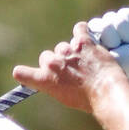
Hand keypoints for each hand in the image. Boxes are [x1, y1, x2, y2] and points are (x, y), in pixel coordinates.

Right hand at [12, 23, 128, 111]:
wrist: (107, 92)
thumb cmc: (88, 100)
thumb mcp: (65, 98)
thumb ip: (55, 85)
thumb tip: (56, 79)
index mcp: (45, 79)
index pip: (21, 73)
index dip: (23, 73)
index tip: (24, 73)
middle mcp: (53, 63)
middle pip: (47, 56)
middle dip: (56, 62)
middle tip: (70, 72)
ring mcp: (67, 51)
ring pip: (64, 46)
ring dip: (71, 52)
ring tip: (85, 62)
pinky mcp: (83, 41)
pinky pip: (79, 29)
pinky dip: (82, 31)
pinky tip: (85, 37)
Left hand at [89, 7, 128, 93]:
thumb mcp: (112, 59)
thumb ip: (95, 47)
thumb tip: (81, 32)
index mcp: (98, 52)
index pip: (88, 33)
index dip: (103, 36)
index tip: (114, 47)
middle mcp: (106, 41)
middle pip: (100, 24)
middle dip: (114, 33)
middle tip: (125, 44)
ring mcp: (118, 31)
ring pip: (112, 17)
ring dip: (124, 27)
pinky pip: (124, 12)